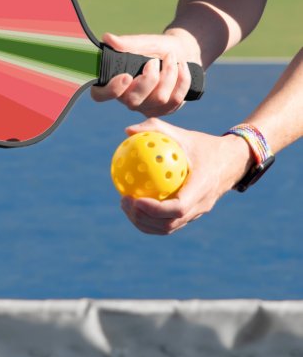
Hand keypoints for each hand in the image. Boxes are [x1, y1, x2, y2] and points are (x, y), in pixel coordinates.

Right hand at [91, 31, 200, 116]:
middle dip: (149, 79)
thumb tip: (107, 38)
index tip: (126, 76)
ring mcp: (146, 107)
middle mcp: (127, 98)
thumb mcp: (144, 42)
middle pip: (133, 101)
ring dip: (169, 74)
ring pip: (159, 99)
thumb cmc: (157, 48)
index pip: (100, 95)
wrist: (182, 53)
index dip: (111, 90)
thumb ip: (127, 43)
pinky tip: (182, 67)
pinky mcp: (164, 110)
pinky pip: (175, 100)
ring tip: (171, 58)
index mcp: (115, 82)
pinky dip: (182, 79)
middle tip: (154, 61)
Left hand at [119, 118, 253, 234]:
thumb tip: (128, 131)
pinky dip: (150, 220)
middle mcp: (201, 205)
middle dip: (143, 218)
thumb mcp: (183, 134)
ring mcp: (197, 213)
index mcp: (202, 187)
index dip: (155, 209)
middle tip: (124, 201)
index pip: (178, 208)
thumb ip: (156, 129)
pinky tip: (135, 204)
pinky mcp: (192, 215)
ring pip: (168, 228)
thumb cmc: (204, 145)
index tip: (135, 199)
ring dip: (144, 222)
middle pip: (169, 224)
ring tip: (126, 205)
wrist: (232, 161)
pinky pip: (169, 223)